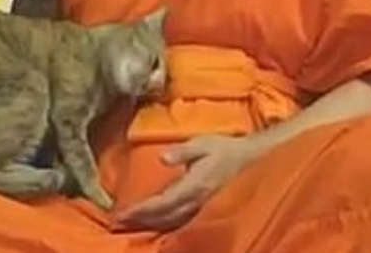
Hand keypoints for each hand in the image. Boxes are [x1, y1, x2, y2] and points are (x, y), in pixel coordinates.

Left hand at [112, 134, 257, 232]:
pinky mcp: (206, 210)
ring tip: (130, 225)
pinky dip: (165, 225)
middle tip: (116, 223)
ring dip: (150, 225)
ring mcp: (202, 209)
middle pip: (163, 217)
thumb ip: (182, 153)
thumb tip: (162, 157)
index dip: (141, 210)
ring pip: (172, 223)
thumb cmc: (226, 150)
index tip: (122, 214)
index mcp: (194, 186)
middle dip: (139, 221)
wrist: (254, 161)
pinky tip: (155, 225)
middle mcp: (196, 202)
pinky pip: (182, 222)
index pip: (161, 203)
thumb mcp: (203, 144)